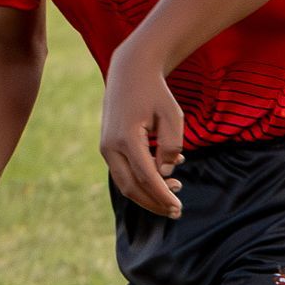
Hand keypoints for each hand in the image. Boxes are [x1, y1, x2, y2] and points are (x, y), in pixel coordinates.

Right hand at [98, 56, 184, 215]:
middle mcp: (110, 146)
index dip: (162, 195)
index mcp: (126, 138)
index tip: (178, 207)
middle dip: (154, 202)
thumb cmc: (155, 93)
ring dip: (148, 193)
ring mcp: (105, 148)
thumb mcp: (172, 115)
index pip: (145, 177)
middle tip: (176, 210)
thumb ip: (171, 145)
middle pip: (130, 187)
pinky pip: (123, 172)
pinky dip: (142, 180)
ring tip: (176, 190)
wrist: (130, 73)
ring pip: (124, 183)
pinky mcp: (108, 147)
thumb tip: (166, 172)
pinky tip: (166, 175)